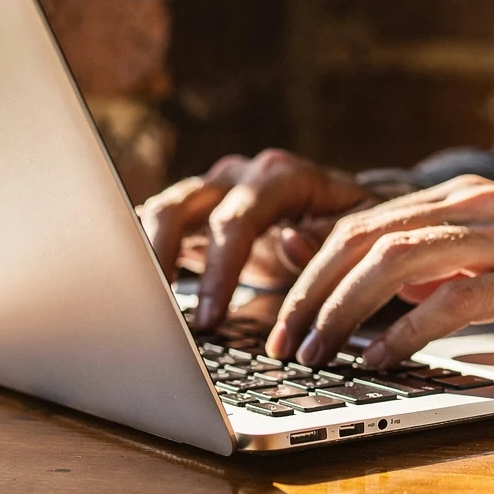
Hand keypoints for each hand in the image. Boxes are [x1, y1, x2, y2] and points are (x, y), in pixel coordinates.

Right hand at [137, 149, 374, 328]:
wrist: (347, 214)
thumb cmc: (355, 228)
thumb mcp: (358, 234)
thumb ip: (326, 240)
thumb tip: (290, 244)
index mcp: (280, 176)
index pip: (237, 219)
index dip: (221, 269)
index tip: (211, 317)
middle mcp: (239, 176)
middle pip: (183, 205)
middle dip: (164, 257)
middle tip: (158, 310)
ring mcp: (213, 191)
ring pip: (162, 211)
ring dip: (146, 256)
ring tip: (141, 303)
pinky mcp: (198, 214)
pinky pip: (158, 225)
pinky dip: (143, 253)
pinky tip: (135, 287)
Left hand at [265, 176, 493, 367]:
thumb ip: (444, 264)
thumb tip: (378, 291)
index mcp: (464, 198)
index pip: (364, 223)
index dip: (312, 268)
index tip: (281, 312)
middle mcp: (479, 205)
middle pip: (367, 239)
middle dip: (312, 292)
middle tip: (282, 340)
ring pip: (398, 263)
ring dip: (343, 311)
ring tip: (316, 353)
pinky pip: (452, 301)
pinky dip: (404, 331)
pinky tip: (378, 357)